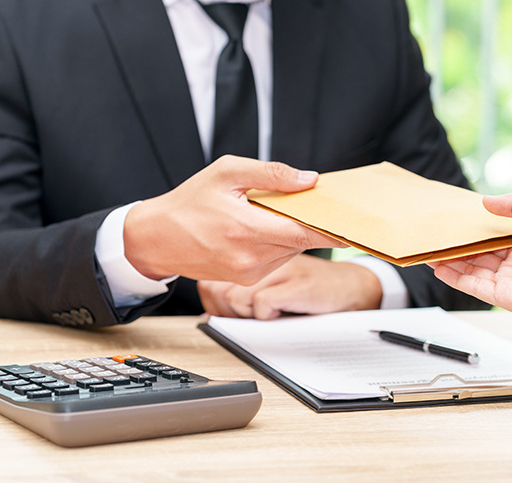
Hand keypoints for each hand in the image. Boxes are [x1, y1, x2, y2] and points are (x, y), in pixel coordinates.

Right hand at [123, 156, 345, 284]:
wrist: (156, 239)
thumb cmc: (189, 203)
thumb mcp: (227, 173)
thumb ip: (271, 174)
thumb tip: (308, 179)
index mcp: (247, 230)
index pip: (305, 232)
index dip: (333, 229)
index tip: (355, 224)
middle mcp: (251, 258)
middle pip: (301, 241)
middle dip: (312, 223)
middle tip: (318, 203)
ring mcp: (249, 273)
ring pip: (290, 251)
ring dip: (293, 233)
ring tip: (278, 212)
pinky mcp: (247, 280)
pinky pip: (277, 260)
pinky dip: (280, 243)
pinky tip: (266, 227)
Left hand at [197, 254, 382, 319]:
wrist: (350, 285)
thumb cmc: (307, 283)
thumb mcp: (270, 280)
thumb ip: (241, 287)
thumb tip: (210, 310)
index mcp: (254, 248)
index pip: (212, 276)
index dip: (213, 299)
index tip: (225, 310)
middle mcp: (264, 252)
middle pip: (217, 288)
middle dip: (226, 310)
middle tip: (246, 314)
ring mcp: (280, 268)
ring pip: (235, 296)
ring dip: (245, 314)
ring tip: (264, 312)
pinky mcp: (296, 284)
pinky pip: (261, 303)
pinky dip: (266, 315)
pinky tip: (278, 312)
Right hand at [429, 193, 511, 313]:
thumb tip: (487, 201)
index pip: (492, 244)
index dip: (473, 237)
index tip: (455, 229)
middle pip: (478, 260)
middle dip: (456, 252)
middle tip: (436, 242)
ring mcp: (510, 284)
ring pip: (472, 274)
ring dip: (451, 265)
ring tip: (430, 254)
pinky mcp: (507, 298)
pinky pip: (475, 288)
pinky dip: (456, 279)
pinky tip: (440, 268)